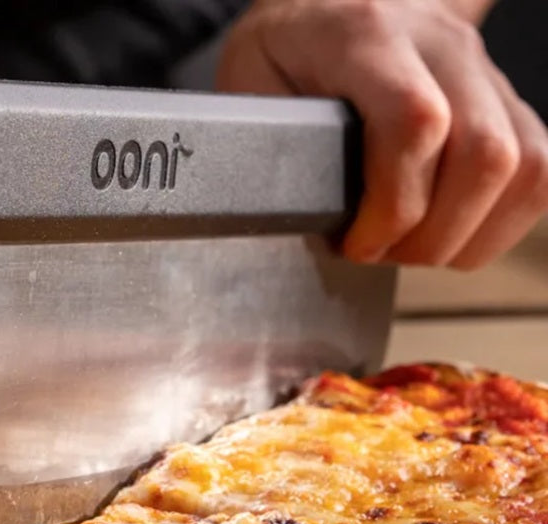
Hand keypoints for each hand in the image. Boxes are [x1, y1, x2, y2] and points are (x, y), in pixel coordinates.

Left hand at [216, 0, 547, 268]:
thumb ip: (271, 145)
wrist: (325, 4)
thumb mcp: (251, 90)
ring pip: (525, 167)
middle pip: (485, 154)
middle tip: (379, 252)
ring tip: (409, 246)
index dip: (392, 207)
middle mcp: (439, 42)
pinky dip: (498, 225)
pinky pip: (539, 173)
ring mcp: (482, 69)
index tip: (352, 244)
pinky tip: (446, 235)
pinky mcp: (506, 100)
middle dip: (430, 235)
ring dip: (467, 236)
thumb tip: (298, 216)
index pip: (415, 123)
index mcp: (364, 36)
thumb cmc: (283, 59)